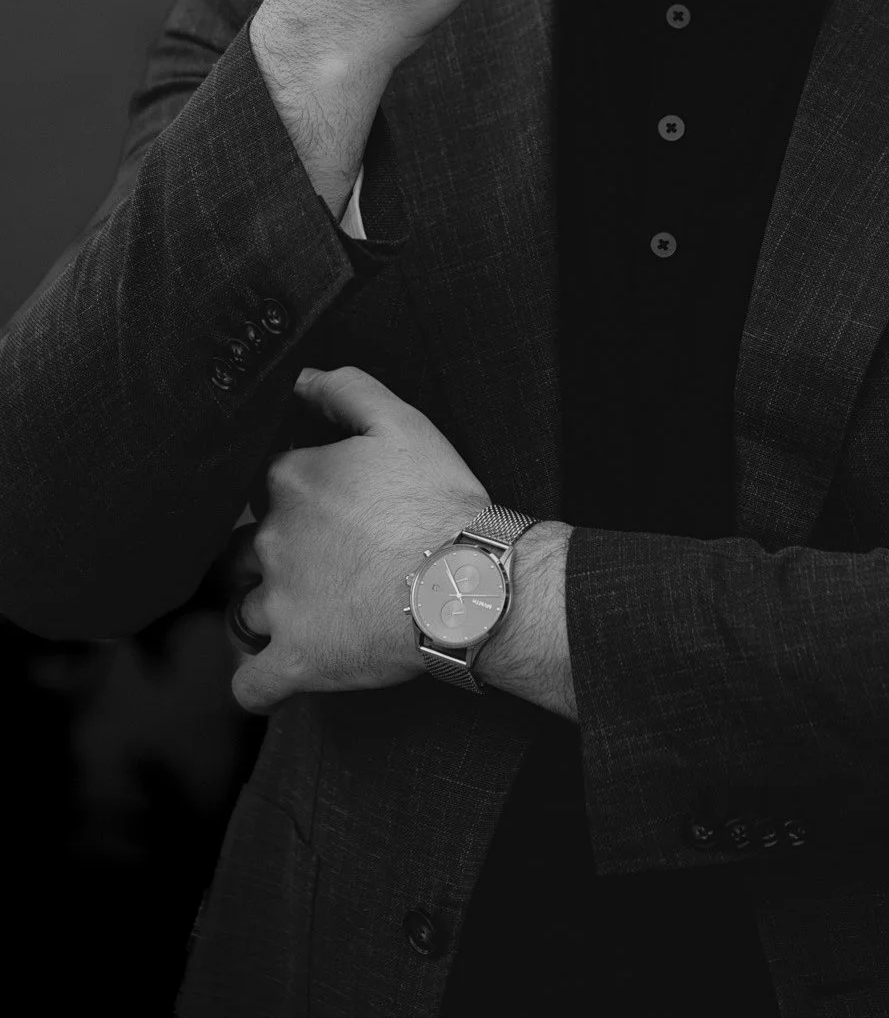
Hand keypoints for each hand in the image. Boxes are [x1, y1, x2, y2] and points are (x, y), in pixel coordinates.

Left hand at [229, 365, 490, 717]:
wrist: (469, 582)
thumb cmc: (439, 500)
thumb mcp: (402, 423)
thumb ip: (346, 390)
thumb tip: (300, 378)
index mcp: (291, 481)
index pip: (271, 484)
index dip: (302, 495)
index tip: (336, 508)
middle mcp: (272, 540)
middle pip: (250, 546)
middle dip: (282, 553)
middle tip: (333, 560)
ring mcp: (278, 604)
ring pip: (246, 609)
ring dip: (271, 611)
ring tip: (318, 612)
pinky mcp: (295, 660)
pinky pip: (250, 684)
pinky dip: (259, 682)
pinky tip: (273, 675)